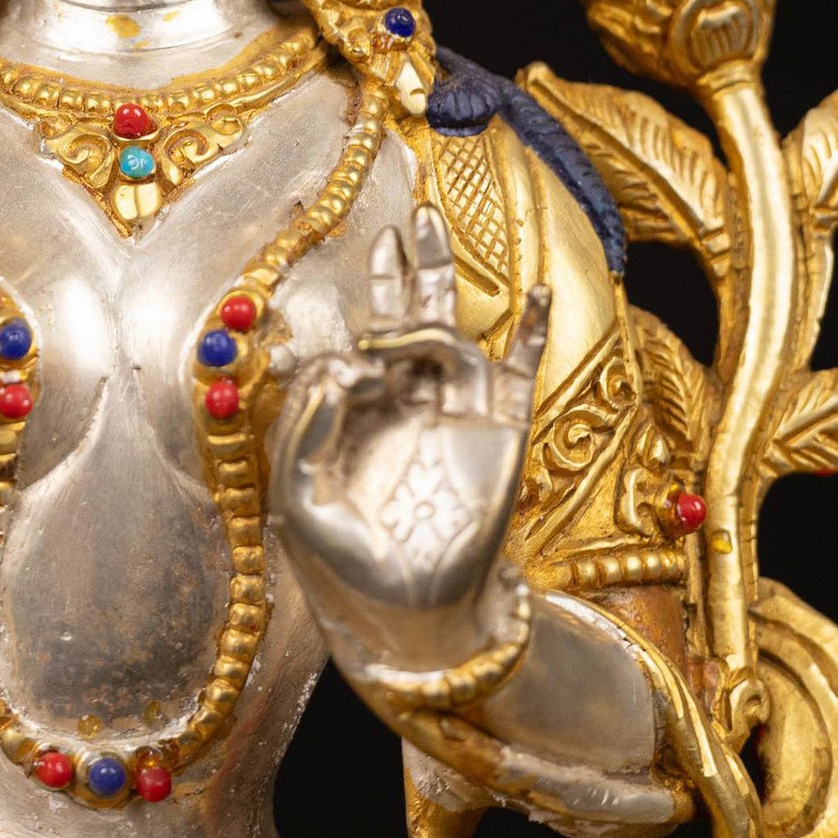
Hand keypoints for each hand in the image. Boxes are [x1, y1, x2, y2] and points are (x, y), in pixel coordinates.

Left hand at [269, 205, 548, 672]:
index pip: (347, 351)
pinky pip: (518, 372)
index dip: (344, 347)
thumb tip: (340, 362)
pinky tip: (537, 294)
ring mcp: (452, 415)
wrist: (413, 620)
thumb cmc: (346, 567)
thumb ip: (304, 427)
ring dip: (438, 286)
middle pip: (405, 319)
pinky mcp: (498, 435)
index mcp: (350, 417)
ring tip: (425, 233)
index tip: (348, 372)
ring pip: (451, 334)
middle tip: (407, 217)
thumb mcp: (300, 496)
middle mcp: (402, 406)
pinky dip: (529, 332)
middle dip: (405, 270)